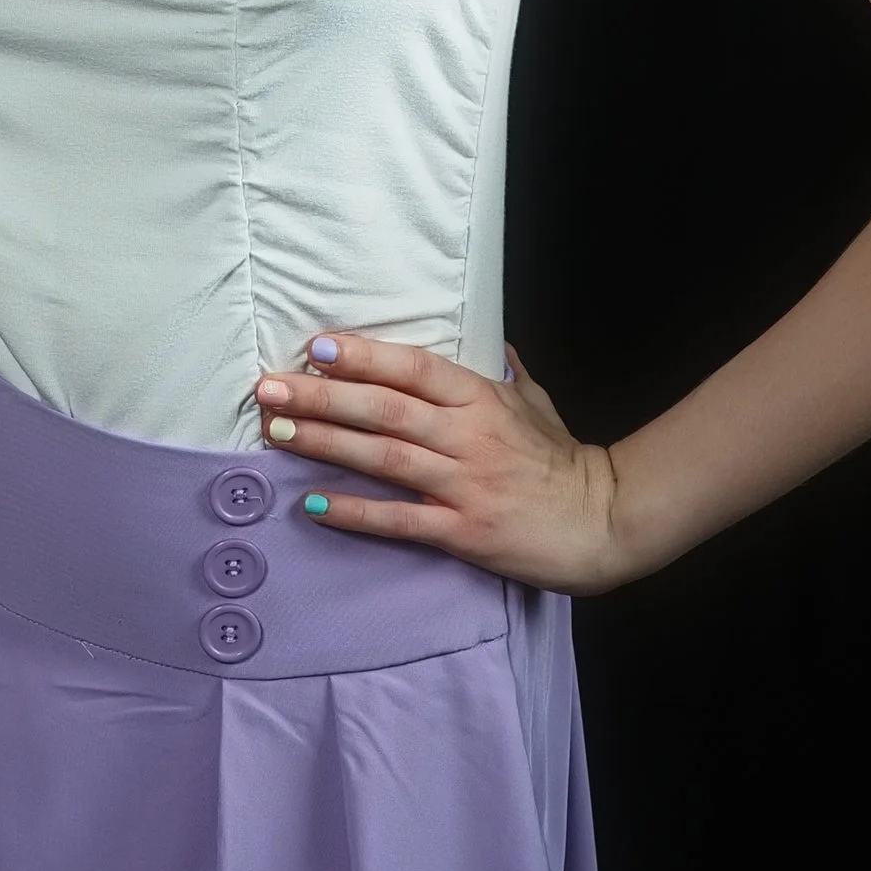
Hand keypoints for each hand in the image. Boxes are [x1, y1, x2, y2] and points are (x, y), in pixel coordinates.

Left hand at [251, 334, 627, 595]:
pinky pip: (400, 520)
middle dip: (322, 397)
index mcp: (482, 399)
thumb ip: (508, 371)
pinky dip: (355, 512)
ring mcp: (464, 484)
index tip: (317, 347)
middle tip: (268, 389)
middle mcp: (468, 436)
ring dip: (327, 444)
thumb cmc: (564, 460)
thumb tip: (495, 339)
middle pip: (385, 409)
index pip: (415, 368)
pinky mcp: (463, 531)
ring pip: (385, 458)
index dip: (365, 356)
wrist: (602, 521)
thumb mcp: (538, 403)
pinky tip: (313, 504)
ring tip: (278, 433)